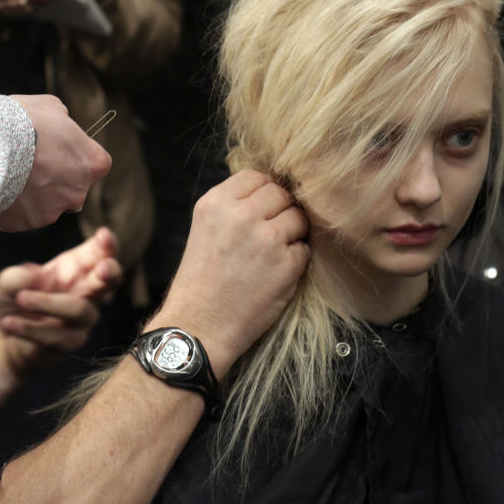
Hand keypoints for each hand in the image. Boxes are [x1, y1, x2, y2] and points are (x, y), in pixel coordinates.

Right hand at [0, 94, 111, 230]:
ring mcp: (51, 211)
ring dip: (35, 191)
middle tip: (34, 159)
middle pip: (72, 186)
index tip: (61, 147)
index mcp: (92, 164)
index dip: (76, 154)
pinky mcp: (25, 224)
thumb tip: (61, 124)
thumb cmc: (21, 123)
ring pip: (47, 202)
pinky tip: (1, 183)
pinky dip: (15, 202)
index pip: (95, 163)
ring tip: (13, 170)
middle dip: (57, 175)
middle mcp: (77, 193)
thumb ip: (64, 121)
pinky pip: (23, 213)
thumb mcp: (51, 107)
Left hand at [0, 228, 121, 376]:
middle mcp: (86, 289)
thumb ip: (15, 277)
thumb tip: (32, 278)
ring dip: (48, 303)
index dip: (107, 244)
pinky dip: (30, 329)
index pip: (100, 252)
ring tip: (21, 298)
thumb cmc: (15, 300)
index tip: (103, 235)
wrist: (5, 337)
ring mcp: (82, 318)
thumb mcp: (7, 283)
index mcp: (77, 266)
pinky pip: (58, 336)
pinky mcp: (72, 342)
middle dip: (110, 272)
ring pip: (80, 310)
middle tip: (103, 268)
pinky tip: (9, 323)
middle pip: (110, 280)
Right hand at [156, 170, 309, 377]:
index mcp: (216, 203)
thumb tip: (270, 189)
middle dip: (280, 211)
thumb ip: (233, 205)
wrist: (199, 327)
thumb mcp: (206, 228)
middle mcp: (240, 215)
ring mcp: (266, 239)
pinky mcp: (286, 265)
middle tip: (270, 234)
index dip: (263, 193)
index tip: (261, 210)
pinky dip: (295, 260)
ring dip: (292, 234)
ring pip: (298, 217)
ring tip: (272, 255)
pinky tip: (275, 274)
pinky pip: (304, 249)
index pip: (257, 177)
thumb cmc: (202, 281)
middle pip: (281, 193)